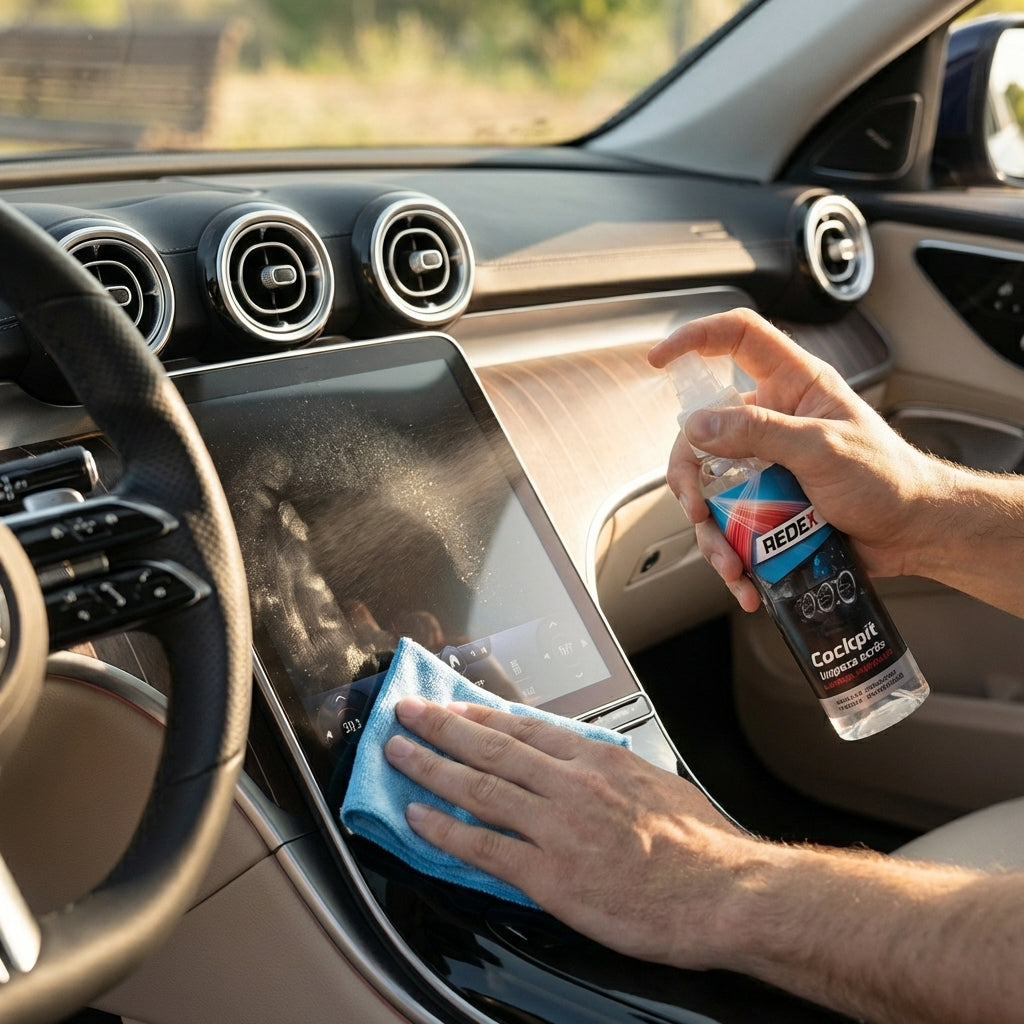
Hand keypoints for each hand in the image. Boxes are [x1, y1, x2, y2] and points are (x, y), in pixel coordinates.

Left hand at [384, 694, 750, 967]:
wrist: (723, 892)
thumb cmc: (701, 846)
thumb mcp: (658, 786)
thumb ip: (615, 773)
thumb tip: (592, 766)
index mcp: (598, 761)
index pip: (526, 728)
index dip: (482, 716)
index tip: (455, 706)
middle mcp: (571, 785)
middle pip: (492, 747)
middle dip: (442, 727)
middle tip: (408, 712)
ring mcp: (557, 827)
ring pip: (478, 787)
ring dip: (430, 766)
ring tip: (398, 752)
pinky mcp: (550, 875)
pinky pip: (484, 846)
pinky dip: (445, 829)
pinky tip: (418, 815)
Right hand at [647, 308, 950, 609]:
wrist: (913, 533)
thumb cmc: (887, 478)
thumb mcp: (823, 449)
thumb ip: (760, 432)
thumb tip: (699, 425)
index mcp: (792, 386)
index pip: (737, 338)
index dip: (695, 338)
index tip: (657, 360)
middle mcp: (771, 420)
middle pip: (702, 430)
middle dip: (688, 474)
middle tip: (696, 507)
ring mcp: (764, 464)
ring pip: (709, 488)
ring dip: (711, 531)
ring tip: (730, 561)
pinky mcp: (764, 504)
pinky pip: (729, 525)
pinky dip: (729, 556)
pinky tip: (743, 580)